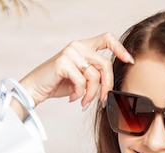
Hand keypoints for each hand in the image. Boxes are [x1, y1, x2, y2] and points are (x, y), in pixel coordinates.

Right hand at [18, 33, 133, 108]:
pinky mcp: (63, 63)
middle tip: (103, 100)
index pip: (107, 39)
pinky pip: (81, 82)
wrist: (36, 88)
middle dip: (107, 86)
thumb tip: (111, 87)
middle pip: (105, 65)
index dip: (120, 49)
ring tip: (83, 102)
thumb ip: (95, 75)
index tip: (129, 61)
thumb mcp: (81, 78)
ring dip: (91, 95)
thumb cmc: (59, 83)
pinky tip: (72, 98)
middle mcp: (78, 46)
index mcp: (84, 47)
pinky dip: (79, 95)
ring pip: (94, 76)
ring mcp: (70, 53)